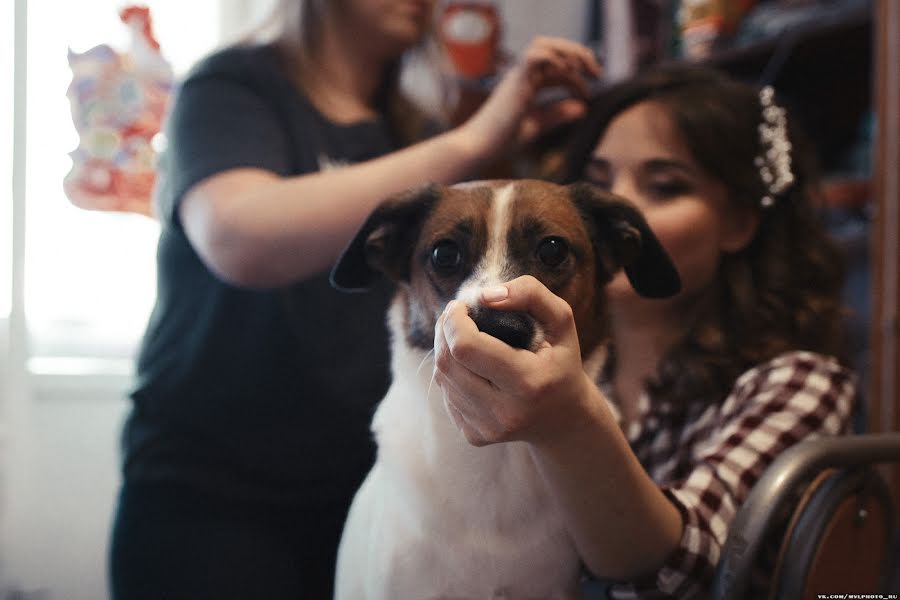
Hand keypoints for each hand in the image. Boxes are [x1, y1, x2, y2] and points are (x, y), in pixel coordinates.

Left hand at [433, 275, 597, 445]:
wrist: (565, 419)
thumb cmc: (561, 363)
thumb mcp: (561, 321)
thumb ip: (530, 294)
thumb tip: (483, 296)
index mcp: (529, 382)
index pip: (466, 347)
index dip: (454, 320)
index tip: (459, 305)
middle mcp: (506, 412)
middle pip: (447, 363)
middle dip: (444, 331)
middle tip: (454, 315)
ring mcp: (488, 428)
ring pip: (442, 379)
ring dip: (444, 351)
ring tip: (462, 337)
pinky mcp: (475, 436)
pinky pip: (446, 396)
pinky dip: (451, 374)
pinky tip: (470, 366)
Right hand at [458, 36, 600, 159]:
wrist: (481, 146)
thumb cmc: (504, 139)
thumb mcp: (538, 125)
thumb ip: (558, 115)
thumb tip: (582, 108)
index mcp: (528, 83)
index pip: (557, 68)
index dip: (577, 76)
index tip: (589, 93)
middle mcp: (523, 75)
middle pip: (553, 48)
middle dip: (579, 54)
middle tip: (597, 73)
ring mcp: (518, 75)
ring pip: (544, 44)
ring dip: (569, 51)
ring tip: (587, 69)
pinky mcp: (515, 80)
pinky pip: (534, 55)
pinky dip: (554, 57)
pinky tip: (568, 72)